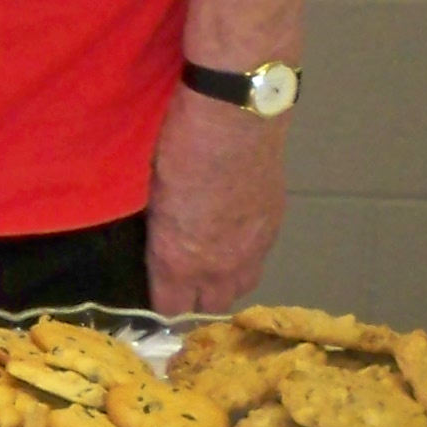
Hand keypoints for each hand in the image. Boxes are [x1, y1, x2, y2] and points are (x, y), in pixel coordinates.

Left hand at [146, 88, 285, 313]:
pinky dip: (245, 258)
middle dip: (194, 300)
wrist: (235, 120)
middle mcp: (219, 265)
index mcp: (179, 258)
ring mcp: (252, 249)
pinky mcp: (274, 228)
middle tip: (182, 283)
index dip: (162, 306)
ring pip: (240, 288)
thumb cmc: (177, 147)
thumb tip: (160, 239)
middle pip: (210, 306)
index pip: (171, 306)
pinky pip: (258, 260)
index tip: (155, 298)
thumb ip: (159, 229)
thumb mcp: (152, 194)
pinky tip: (234, 240)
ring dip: (223, 282)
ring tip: (209, 266)